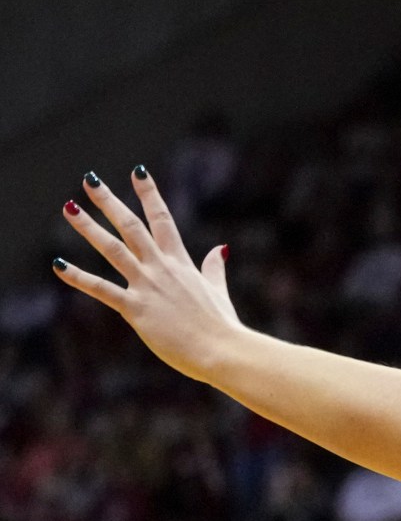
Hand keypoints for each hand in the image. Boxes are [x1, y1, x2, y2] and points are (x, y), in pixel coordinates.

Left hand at [53, 168, 247, 383]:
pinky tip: (58, 265)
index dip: (149, 193)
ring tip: (69, 208)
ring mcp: (147, 286)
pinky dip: (79, 277)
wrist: (222, 349)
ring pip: (113, 249)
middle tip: (90, 180)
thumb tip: (219, 249)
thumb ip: (213, 269)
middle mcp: (161, 268)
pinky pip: (102, 289)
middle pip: (132, 226)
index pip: (163, 219)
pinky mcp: (135, 308)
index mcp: (182, 263)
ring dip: (89, 227)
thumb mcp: (217, 292)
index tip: (137, 172)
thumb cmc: (221, 325)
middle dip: (109, 201)